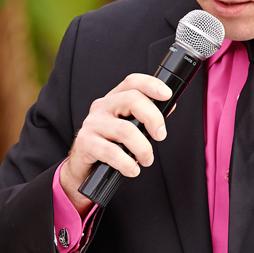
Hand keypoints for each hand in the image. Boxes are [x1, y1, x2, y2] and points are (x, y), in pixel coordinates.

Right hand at [60, 74, 172, 214]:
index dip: (151, 84)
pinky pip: (112, 152)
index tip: (167, 94)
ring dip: (142, 148)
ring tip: (146, 160)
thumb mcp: (128, 126)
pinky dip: (127, 164)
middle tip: (160, 136)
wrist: (83, 166)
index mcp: (115, 99)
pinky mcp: (86, 142)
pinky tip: (132, 170)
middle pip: (132, 99)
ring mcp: (93, 123)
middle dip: (153, 118)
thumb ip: (146, 116)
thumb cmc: (109, 144)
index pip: (132, 82)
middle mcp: (102, 107)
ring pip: (125, 130)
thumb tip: (169, 105)